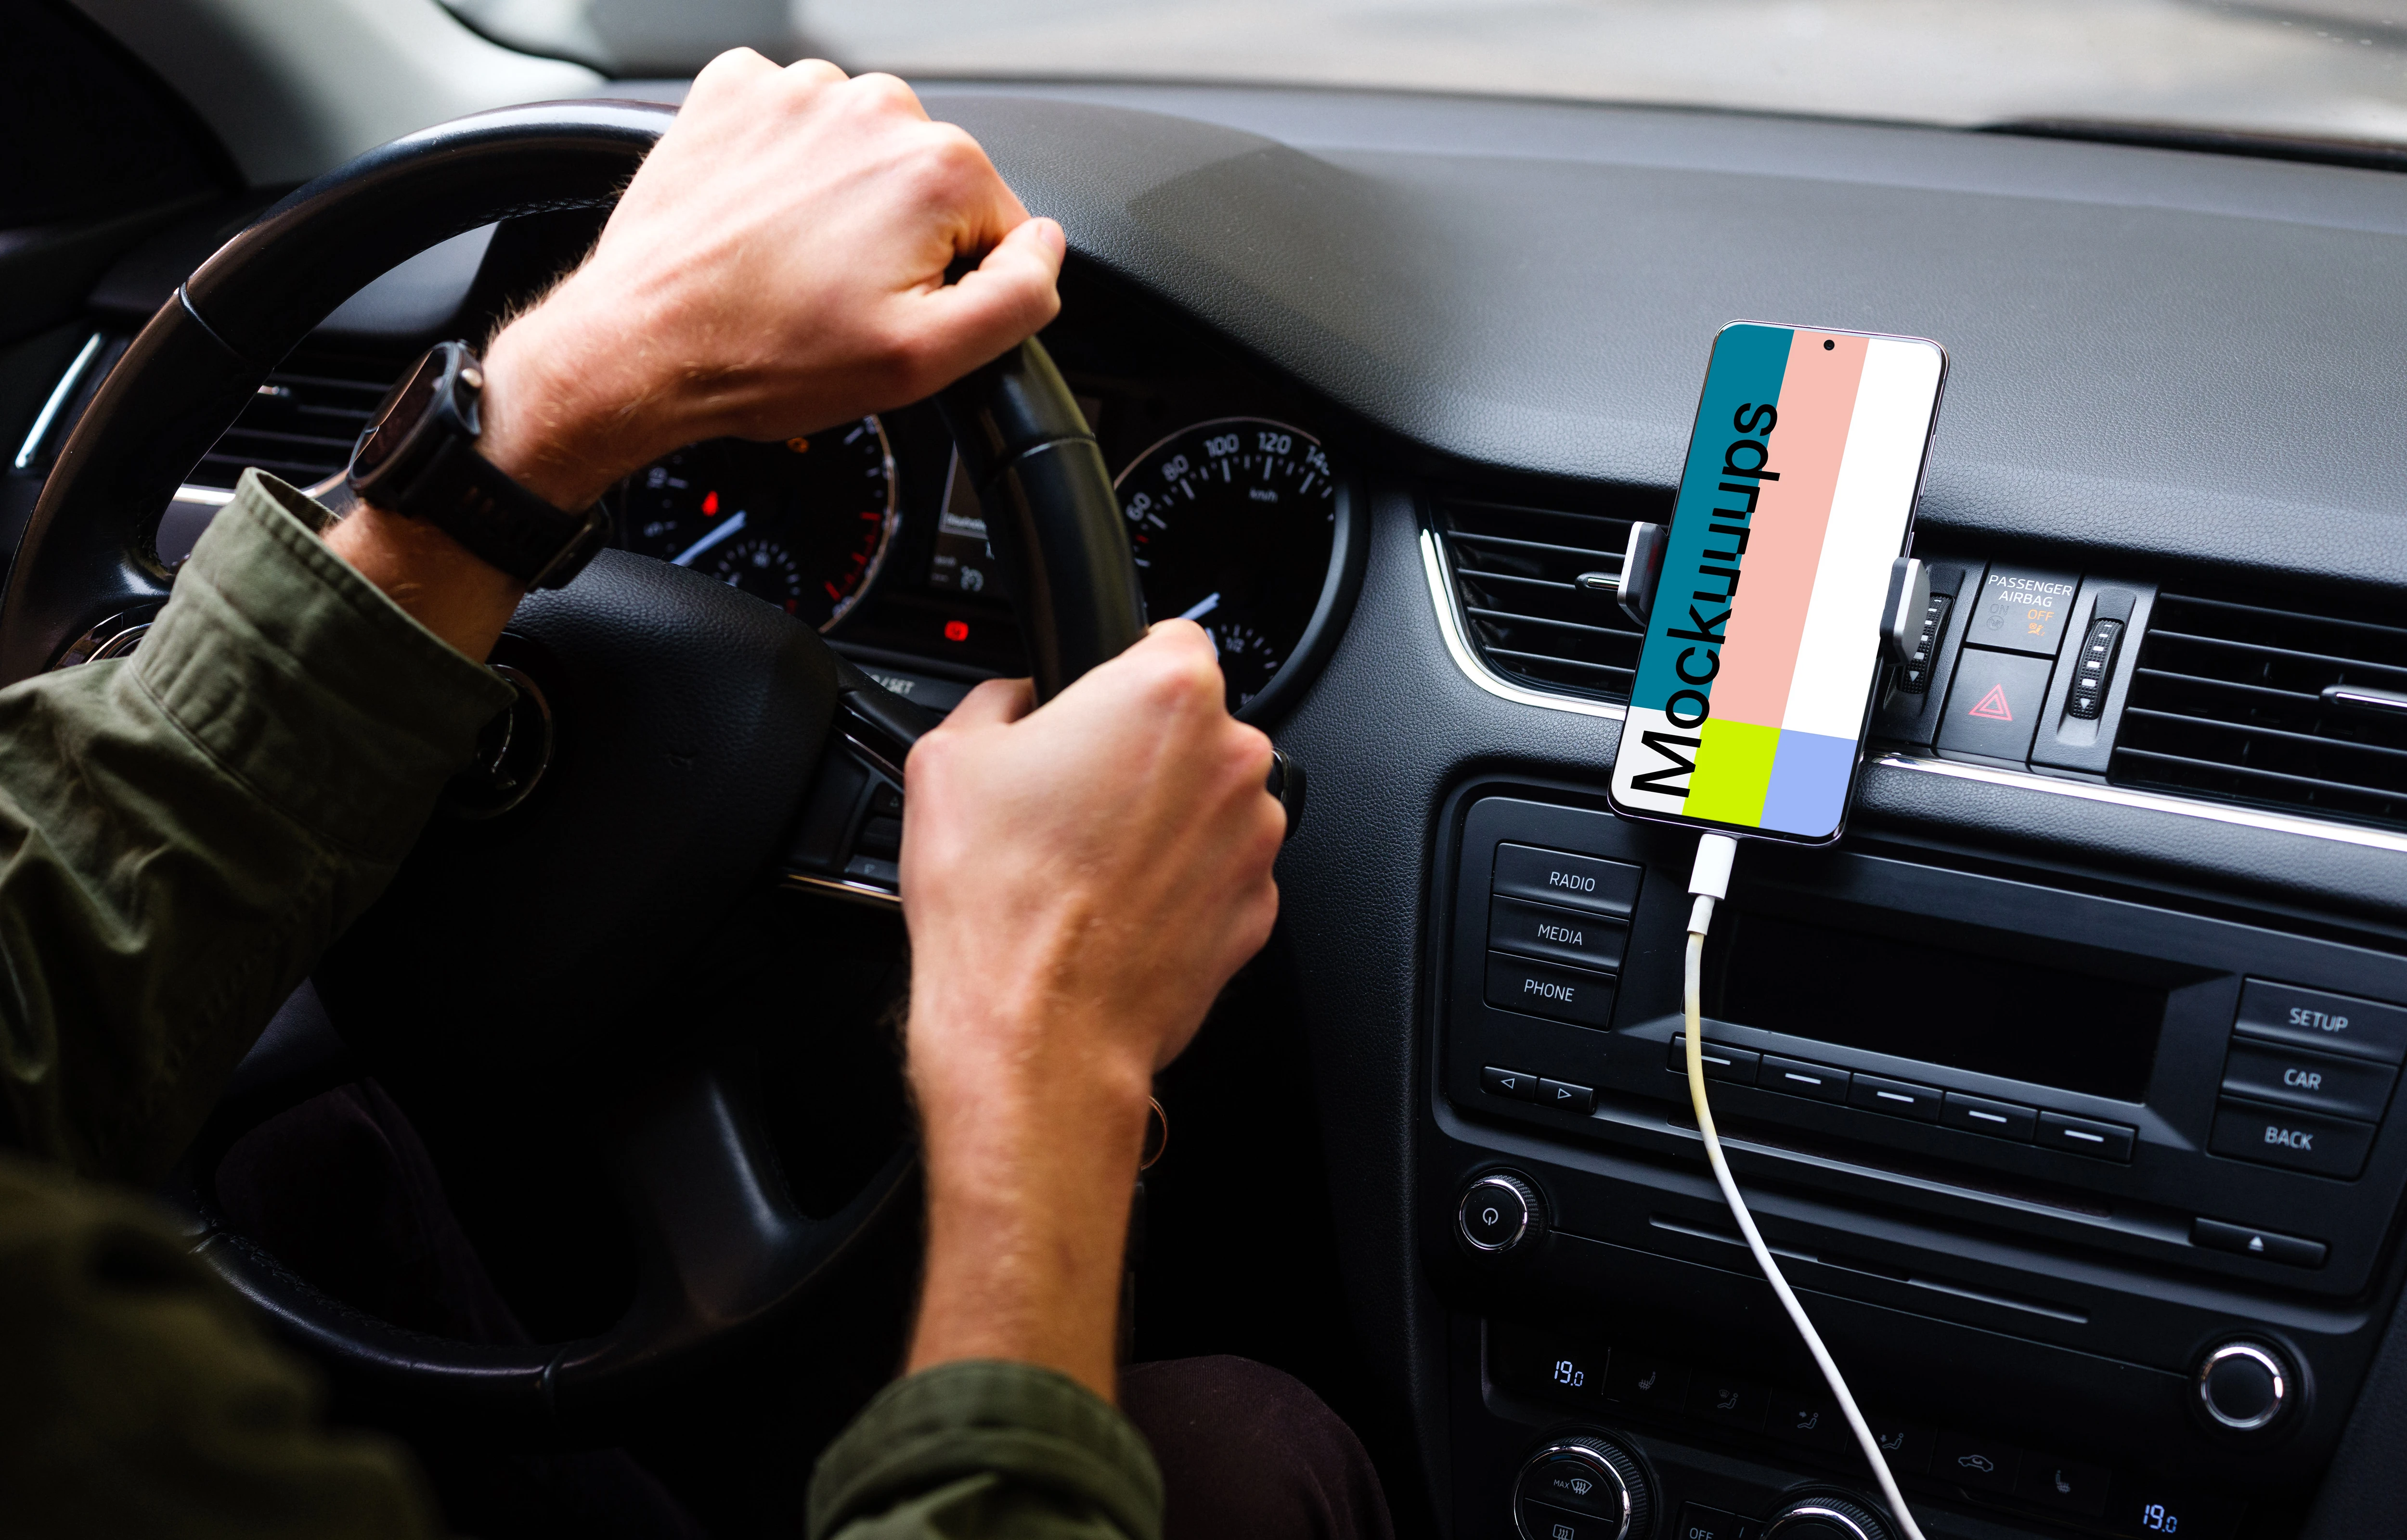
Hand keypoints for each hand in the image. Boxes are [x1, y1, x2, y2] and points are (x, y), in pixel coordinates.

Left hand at [478, 51, 1065, 513]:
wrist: (641, 344)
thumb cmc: (766, 355)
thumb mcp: (925, 361)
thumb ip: (1019, 298)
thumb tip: (1046, 249)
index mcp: (936, 168)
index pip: (996, 226)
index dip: (954, 283)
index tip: (893, 310)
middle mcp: (872, 108)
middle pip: (930, 184)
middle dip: (900, 240)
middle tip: (837, 296)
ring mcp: (797, 92)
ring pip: (862, 154)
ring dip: (840, 204)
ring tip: (792, 264)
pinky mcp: (734, 93)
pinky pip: (792, 125)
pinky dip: (784, 170)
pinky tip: (760, 222)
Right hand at [898, 623, 1283, 1398]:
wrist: (1034, 1031)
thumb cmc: (996, 903)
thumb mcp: (949, 754)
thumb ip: (1002, 698)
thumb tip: (1018, 699)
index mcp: (1167, 693)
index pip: (1167, 635)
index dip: (1117, 668)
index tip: (1088, 702)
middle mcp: (1231, 758)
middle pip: (1193, 723)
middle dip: (1138, 749)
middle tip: (1068, 796)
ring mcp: (1254, 839)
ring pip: (1208, 799)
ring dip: (1162, 818)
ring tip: (1085, 861)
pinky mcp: (1258, 908)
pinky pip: (1217, 870)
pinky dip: (1178, 881)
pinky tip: (1116, 907)